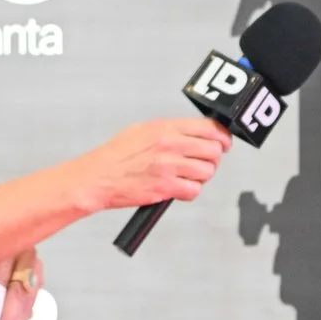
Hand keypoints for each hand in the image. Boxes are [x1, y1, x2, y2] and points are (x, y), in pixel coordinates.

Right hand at [71, 118, 232, 211]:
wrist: (97, 177)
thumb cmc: (116, 156)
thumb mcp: (142, 131)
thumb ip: (169, 131)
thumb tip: (193, 133)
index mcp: (165, 127)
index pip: (209, 127)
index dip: (222, 137)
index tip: (223, 143)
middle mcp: (170, 144)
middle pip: (214, 150)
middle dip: (213, 159)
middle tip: (204, 163)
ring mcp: (169, 166)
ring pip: (207, 171)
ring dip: (201, 177)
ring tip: (187, 177)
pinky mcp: (166, 187)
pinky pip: (194, 190)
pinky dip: (190, 192)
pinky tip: (178, 189)